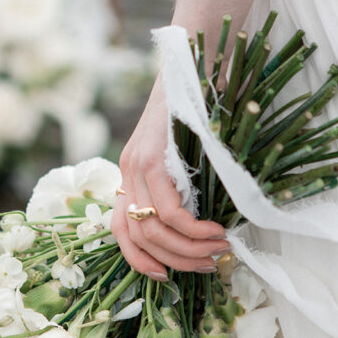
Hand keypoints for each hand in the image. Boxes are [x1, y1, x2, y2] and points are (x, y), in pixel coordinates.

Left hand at [111, 75, 229, 280]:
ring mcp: (136, 164)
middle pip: (137, 237)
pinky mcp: (152, 157)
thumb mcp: (189, 152)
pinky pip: (169, 210)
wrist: (197, 58)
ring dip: (187, 249)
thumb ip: (186, 184)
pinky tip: (214, 230)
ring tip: (218, 250)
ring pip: (152, 229)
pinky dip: (192, 229)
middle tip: (208, 265)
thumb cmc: (202, 105)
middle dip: (174, 261)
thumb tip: (205, 230)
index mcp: (131, 172)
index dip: (139, 261)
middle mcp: (127, 170)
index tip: (166, 278)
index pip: (120, 231)